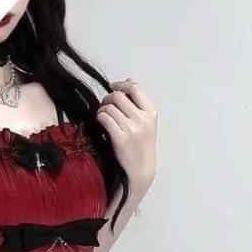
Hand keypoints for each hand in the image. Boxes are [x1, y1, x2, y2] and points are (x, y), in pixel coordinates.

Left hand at [96, 78, 157, 200]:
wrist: (140, 170)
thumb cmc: (141, 146)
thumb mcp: (146, 122)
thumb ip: (137, 103)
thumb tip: (127, 82)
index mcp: (151, 113)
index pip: (134, 88)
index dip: (120, 85)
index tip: (113, 86)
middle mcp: (142, 119)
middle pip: (119, 96)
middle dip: (108, 98)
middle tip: (105, 104)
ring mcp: (132, 129)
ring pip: (110, 107)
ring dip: (102, 109)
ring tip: (103, 116)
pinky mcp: (120, 139)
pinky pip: (105, 118)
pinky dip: (100, 117)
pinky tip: (101, 122)